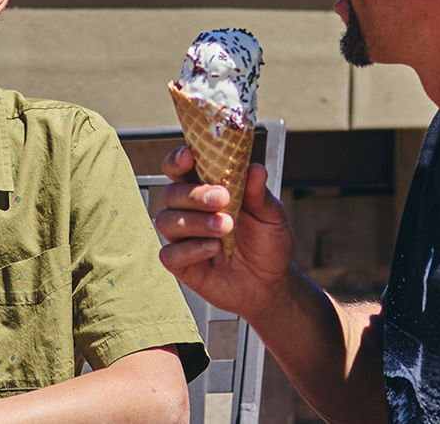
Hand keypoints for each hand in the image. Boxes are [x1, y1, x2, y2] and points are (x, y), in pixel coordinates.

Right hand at [152, 146, 291, 319]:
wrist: (273, 284)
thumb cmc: (268, 244)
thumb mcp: (272, 215)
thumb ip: (259, 194)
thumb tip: (255, 169)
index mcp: (206, 190)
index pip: (181, 169)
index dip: (178, 159)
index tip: (189, 155)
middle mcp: (189, 211)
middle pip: (171, 193)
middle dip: (194, 194)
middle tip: (222, 198)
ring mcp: (183, 238)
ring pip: (167, 221)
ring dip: (196, 221)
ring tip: (226, 227)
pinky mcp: (182, 265)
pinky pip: (170, 254)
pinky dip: (191, 249)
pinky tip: (213, 249)